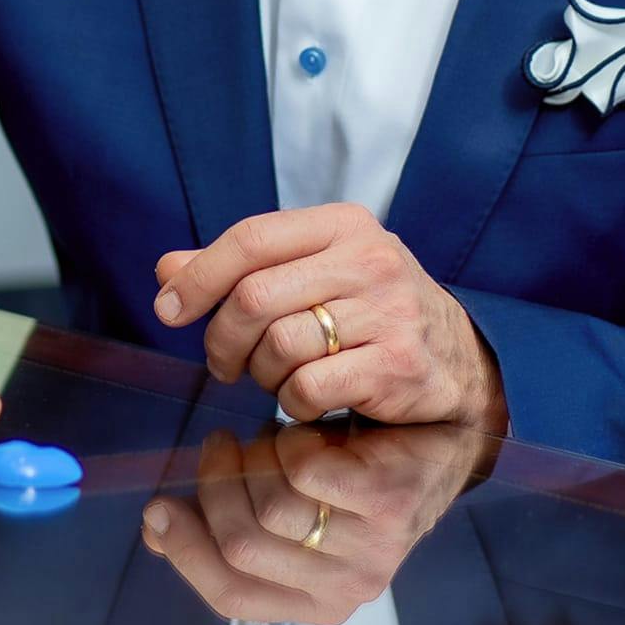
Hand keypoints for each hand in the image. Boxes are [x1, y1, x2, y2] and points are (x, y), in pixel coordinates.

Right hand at [140, 421, 492, 624]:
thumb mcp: (284, 508)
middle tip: (220, 445)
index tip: (157, 507)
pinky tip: (307, 430)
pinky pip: (307, 466)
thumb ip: (224, 524)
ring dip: (256, 456)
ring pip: (272, 504)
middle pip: (241, 543)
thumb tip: (156, 528)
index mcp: (312, 602)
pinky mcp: (388, 502)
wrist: (433, 443)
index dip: (185, 551)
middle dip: (215, 485)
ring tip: (268, 437)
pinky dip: (292, 438)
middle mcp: (343, 590)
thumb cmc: (350, 474)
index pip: (229, 595)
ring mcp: (372, 550)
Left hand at [153, 204, 507, 426]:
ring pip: (279, 345)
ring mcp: (388, 311)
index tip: (168, 308)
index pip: (251, 238)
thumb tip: (167, 269)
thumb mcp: (310, 271)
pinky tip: (303, 398)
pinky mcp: (398, 364)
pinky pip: (310, 387)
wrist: (457, 356)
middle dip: (222, 337)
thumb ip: (239, 269)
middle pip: (255, 296)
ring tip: (271, 377)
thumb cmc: (367, 307)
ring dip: (259, 373)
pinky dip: (291, 401)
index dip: (199, 275)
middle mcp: (368, 258)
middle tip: (222, 362)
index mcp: (341, 224)